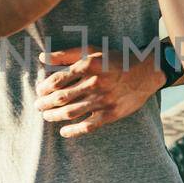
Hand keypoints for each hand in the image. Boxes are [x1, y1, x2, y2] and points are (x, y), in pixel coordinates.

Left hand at [35, 46, 165, 137]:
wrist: (145, 72)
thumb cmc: (115, 60)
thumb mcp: (92, 51)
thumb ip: (66, 54)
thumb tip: (41, 58)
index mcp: (88, 66)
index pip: (58, 80)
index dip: (44, 87)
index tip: (39, 90)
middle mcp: (95, 84)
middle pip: (61, 97)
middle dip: (45, 103)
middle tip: (38, 105)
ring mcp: (103, 101)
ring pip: (70, 112)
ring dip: (54, 116)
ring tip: (46, 116)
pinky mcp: (110, 114)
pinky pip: (87, 126)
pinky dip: (73, 131)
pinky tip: (63, 132)